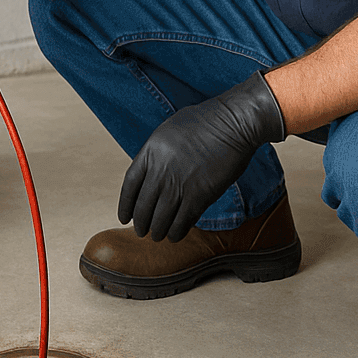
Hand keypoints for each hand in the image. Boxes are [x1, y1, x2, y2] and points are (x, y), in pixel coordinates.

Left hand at [119, 72, 286, 241]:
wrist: (233, 123)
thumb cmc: (206, 121)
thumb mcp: (169, 130)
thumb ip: (157, 152)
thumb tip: (151, 171)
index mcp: (150, 151)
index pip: (129, 186)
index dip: (125, 205)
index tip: (125, 217)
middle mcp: (160, 170)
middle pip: (143, 207)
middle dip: (141, 224)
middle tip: (142, 231)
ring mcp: (179, 184)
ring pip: (160, 219)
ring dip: (157, 231)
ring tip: (158, 236)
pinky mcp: (199, 196)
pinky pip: (182, 222)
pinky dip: (177, 232)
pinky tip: (175, 235)